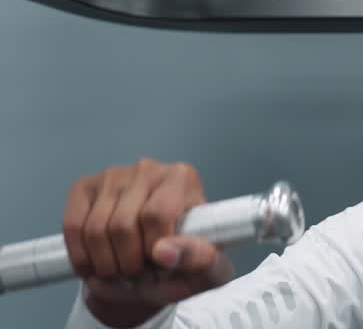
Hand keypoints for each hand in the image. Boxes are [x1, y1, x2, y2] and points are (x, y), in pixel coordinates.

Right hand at [63, 159, 233, 326]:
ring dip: (105, 265)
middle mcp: (148, 168)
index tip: (159, 267)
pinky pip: (73, 227)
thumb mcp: (208, 266)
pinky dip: (82, 257)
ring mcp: (113, 175)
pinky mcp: (84, 187)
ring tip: (121, 272)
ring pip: (96, 229)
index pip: (156, 215)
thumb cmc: (184, 255)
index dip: (152, 250)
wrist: (155, 256)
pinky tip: (97, 267)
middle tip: (138, 275)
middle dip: (127, 263)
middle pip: (122, 225)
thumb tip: (165, 253)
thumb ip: (200, 260)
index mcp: (182, 178)